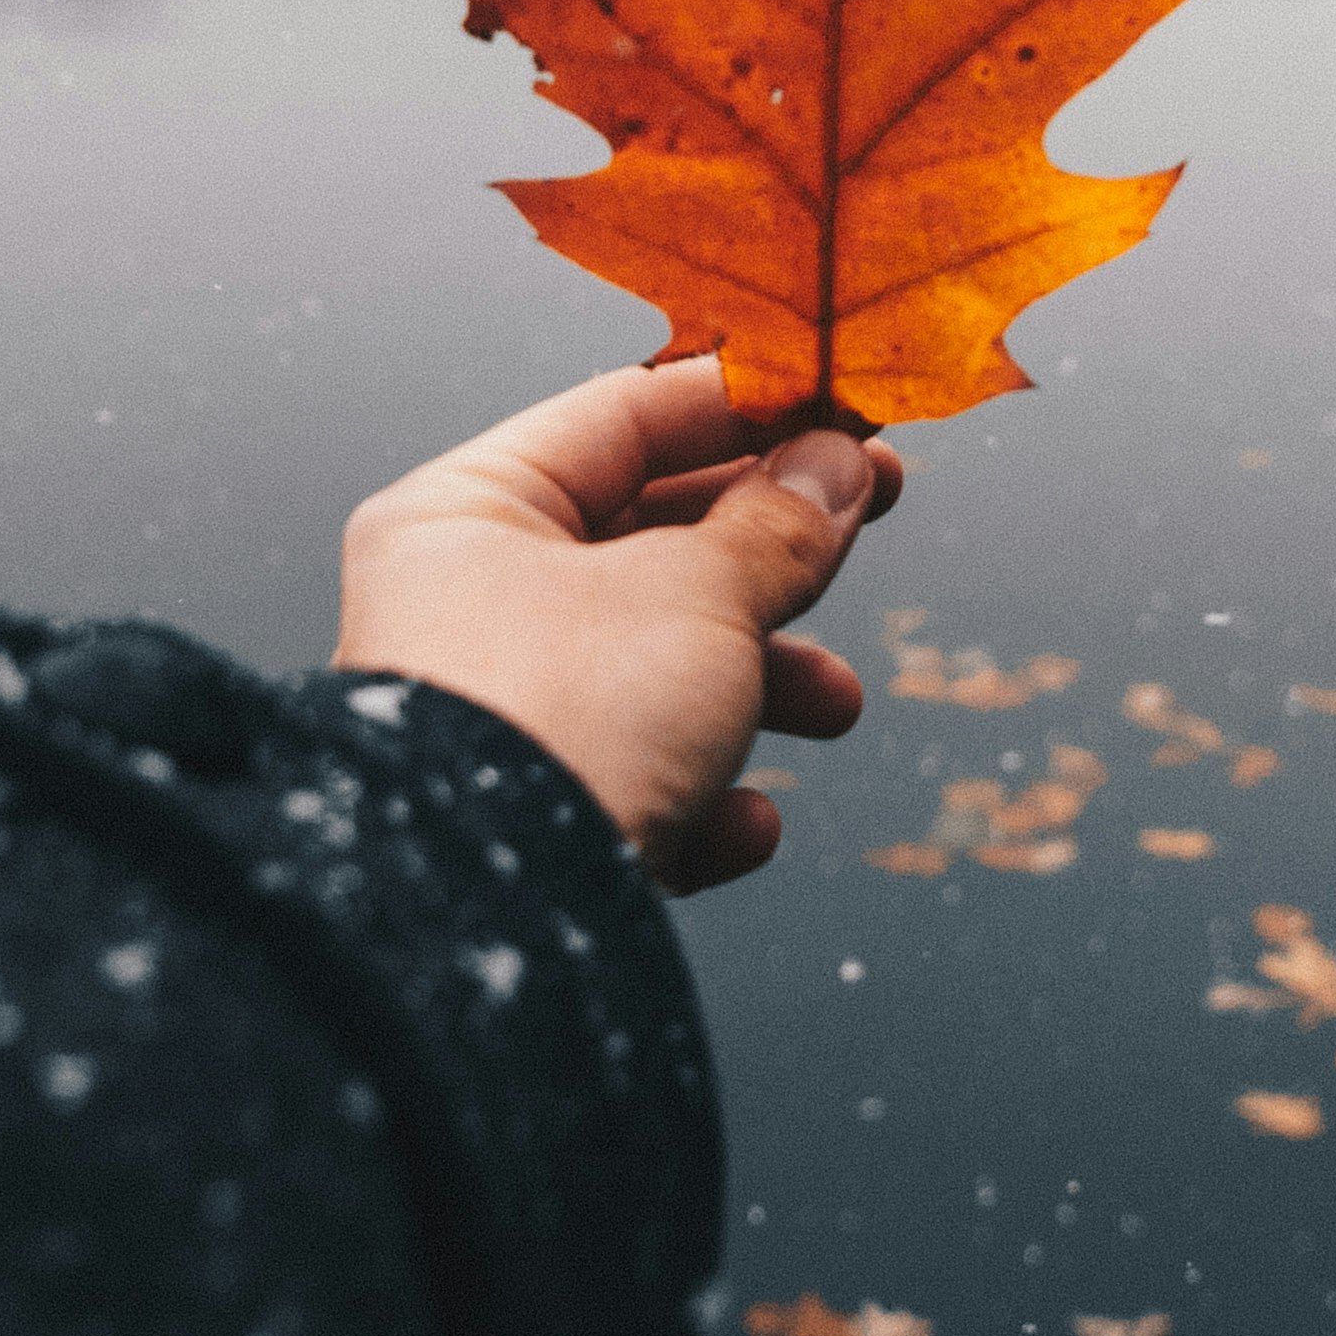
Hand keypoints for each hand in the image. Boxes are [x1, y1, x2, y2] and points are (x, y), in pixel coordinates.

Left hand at [333, 362, 904, 895]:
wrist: (479, 927)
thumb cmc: (563, 719)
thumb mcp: (698, 594)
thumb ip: (778, 526)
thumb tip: (838, 467)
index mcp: (465, 514)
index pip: (623, 418)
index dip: (748, 407)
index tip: (847, 409)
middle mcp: (461, 608)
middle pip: (645, 544)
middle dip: (772, 551)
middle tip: (875, 519)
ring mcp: (489, 721)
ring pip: (654, 672)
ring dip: (762, 686)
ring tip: (834, 706)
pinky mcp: (520, 827)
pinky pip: (634, 786)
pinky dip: (703, 797)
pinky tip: (745, 826)